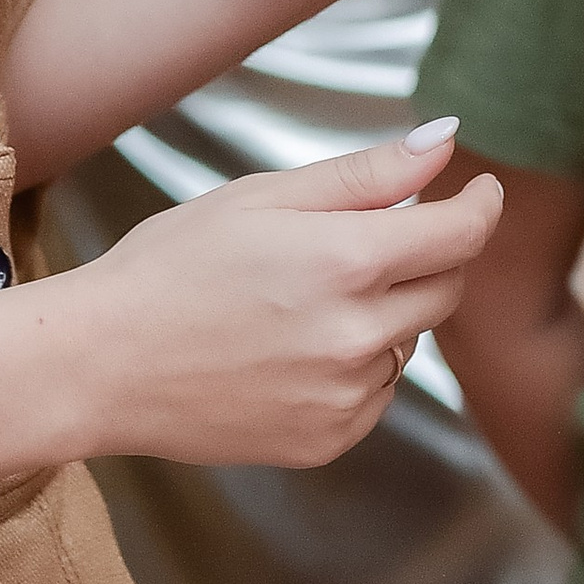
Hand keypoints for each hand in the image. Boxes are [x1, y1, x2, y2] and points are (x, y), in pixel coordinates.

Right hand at [69, 119, 500, 467]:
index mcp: (345, 262)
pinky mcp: (328, 440)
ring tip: (297, 298)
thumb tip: (447, 142)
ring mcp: (344, 398)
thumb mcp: (263, 196)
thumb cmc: (171, 265)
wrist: (100, 363)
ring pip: (408, 341)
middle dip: (426, 255)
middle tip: (364, 238)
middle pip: (445, 288)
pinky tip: (290, 347)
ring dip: (383, 312)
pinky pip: (376, 392)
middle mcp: (357, 337)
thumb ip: (366, 173)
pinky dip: (355, 364)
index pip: (459, 234)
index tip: (482, 190)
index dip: (480, 206)